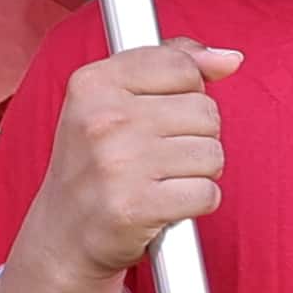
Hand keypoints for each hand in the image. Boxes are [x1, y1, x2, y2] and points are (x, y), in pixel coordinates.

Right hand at [11, 41, 241, 292]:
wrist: (63, 235)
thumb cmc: (98, 164)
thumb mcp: (114, 100)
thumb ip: (171, 65)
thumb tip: (230, 58)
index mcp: (93, 83)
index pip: (182, 67)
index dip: (187, 94)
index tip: (161, 114)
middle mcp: (102, 119)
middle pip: (205, 111)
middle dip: (196, 137)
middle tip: (159, 156)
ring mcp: (118, 163)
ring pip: (212, 153)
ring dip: (198, 172)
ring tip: (162, 180)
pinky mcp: (136, 207)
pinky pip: (207, 194)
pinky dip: (197, 203)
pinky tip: (166, 204)